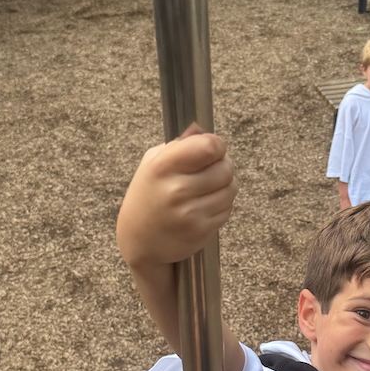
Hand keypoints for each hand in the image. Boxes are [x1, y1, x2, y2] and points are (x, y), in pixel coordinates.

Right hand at [117, 126, 236, 270]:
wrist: (138, 241)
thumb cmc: (147, 197)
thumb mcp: (152, 164)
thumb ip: (179, 145)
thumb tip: (201, 129)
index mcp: (163, 167)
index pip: (209, 146)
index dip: (217, 145)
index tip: (212, 149)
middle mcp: (177, 190)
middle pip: (225, 168)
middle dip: (224, 165)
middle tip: (212, 169)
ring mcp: (190, 212)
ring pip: (231, 189)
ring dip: (225, 186)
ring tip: (209, 188)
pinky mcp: (201, 230)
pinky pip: (227, 209)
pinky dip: (222, 204)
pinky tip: (205, 205)